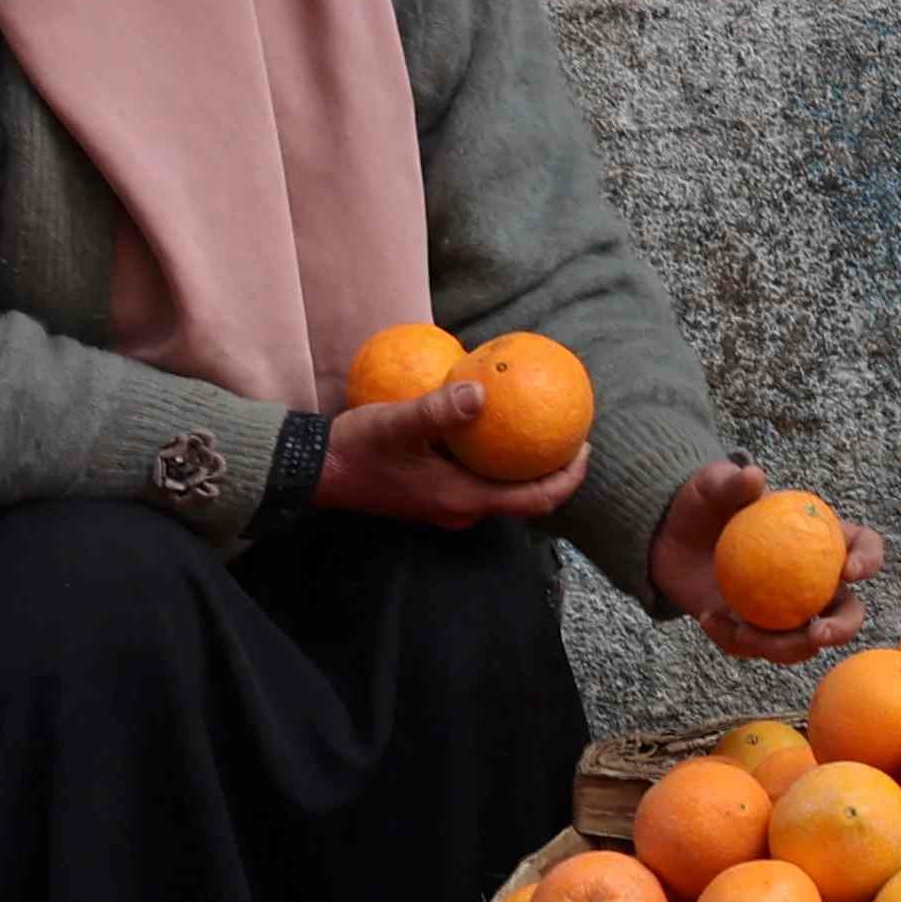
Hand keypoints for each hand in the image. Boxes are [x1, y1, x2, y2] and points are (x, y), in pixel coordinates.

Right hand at [321, 378, 592, 535]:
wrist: (314, 471)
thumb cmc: (355, 448)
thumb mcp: (395, 423)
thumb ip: (437, 410)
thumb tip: (482, 392)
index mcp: (461, 499)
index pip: (534, 501)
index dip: (568, 478)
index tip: (585, 445)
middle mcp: (460, 509)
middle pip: (525, 497)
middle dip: (552, 468)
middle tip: (569, 430)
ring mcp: (446, 504)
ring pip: (502, 488)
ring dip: (525, 463)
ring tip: (540, 424)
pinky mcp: (433, 493)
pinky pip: (480, 477)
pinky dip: (497, 457)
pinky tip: (494, 424)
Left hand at [654, 454, 871, 665]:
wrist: (668, 539)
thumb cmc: (702, 505)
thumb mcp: (712, 485)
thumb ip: (732, 481)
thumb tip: (753, 477)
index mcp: (820, 540)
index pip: (862, 547)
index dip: (868, 561)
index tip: (847, 572)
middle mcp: (813, 581)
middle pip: (847, 612)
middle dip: (841, 629)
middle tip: (817, 633)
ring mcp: (786, 612)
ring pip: (804, 643)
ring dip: (781, 648)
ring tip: (742, 632)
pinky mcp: (756, 633)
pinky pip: (755, 647)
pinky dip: (733, 639)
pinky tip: (708, 618)